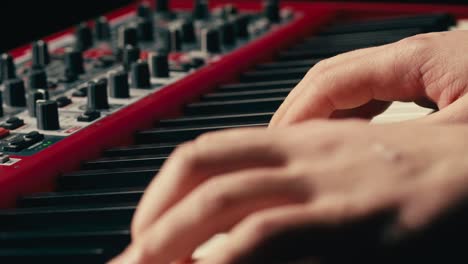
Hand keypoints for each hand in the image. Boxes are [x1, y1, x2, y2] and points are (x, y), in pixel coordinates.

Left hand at [109, 120, 467, 263]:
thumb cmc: (413, 174)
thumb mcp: (338, 170)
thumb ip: (288, 187)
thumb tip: (239, 224)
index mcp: (297, 143)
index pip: (207, 154)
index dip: (163, 191)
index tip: (145, 228)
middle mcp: (306, 160)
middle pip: (203, 177)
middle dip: (154, 221)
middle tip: (130, 258)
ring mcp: (329, 191)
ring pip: (228, 206)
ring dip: (175, 240)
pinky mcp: (358, 228)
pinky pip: (272, 240)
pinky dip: (230, 258)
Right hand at [270, 31, 467, 126]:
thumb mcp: (465, 127)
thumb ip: (410, 143)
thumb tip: (361, 161)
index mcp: (412, 60)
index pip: (331, 82)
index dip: (298, 114)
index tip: (281, 144)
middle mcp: (404, 58)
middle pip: (328, 76)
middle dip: (297, 110)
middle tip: (278, 144)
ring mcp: (410, 66)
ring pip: (344, 84)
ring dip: (317, 113)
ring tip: (301, 145)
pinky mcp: (421, 78)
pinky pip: (367, 94)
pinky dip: (343, 115)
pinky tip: (340, 136)